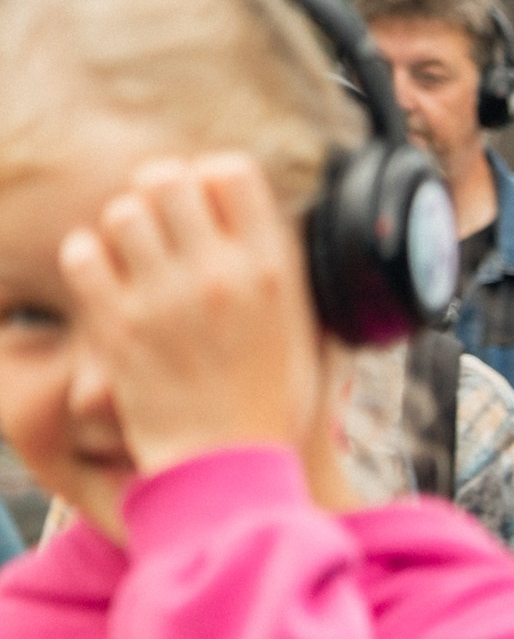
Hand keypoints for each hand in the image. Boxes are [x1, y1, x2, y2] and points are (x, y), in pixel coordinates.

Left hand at [58, 156, 331, 479]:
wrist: (228, 466)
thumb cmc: (272, 403)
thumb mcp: (306, 329)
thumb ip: (288, 272)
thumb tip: (271, 224)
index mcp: (273, 270)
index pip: (231, 172)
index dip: (212, 179)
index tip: (207, 202)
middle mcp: (219, 274)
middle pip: (169, 179)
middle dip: (161, 194)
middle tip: (162, 220)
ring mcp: (164, 298)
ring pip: (122, 213)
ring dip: (126, 227)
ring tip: (134, 254)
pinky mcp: (117, 325)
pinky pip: (83, 254)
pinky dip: (89, 258)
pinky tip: (105, 276)